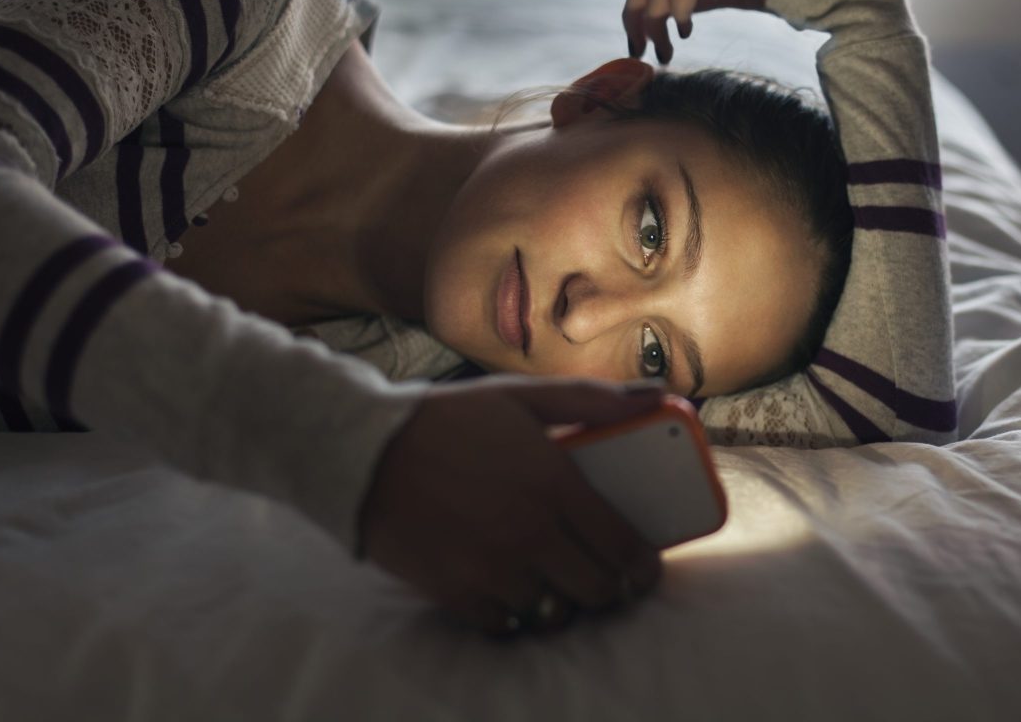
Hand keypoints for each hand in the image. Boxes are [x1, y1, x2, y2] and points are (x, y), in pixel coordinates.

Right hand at [358, 375, 668, 638]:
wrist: (363, 449)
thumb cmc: (448, 418)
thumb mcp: (522, 396)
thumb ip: (594, 399)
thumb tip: (656, 396)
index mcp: (554, 484)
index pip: (623, 546)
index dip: (643, 565)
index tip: (646, 567)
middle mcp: (529, 533)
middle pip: (597, 589)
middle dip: (611, 586)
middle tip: (605, 575)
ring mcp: (492, 569)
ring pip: (556, 611)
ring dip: (563, 598)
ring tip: (557, 578)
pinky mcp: (457, 594)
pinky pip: (508, 623)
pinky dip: (516, 611)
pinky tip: (512, 585)